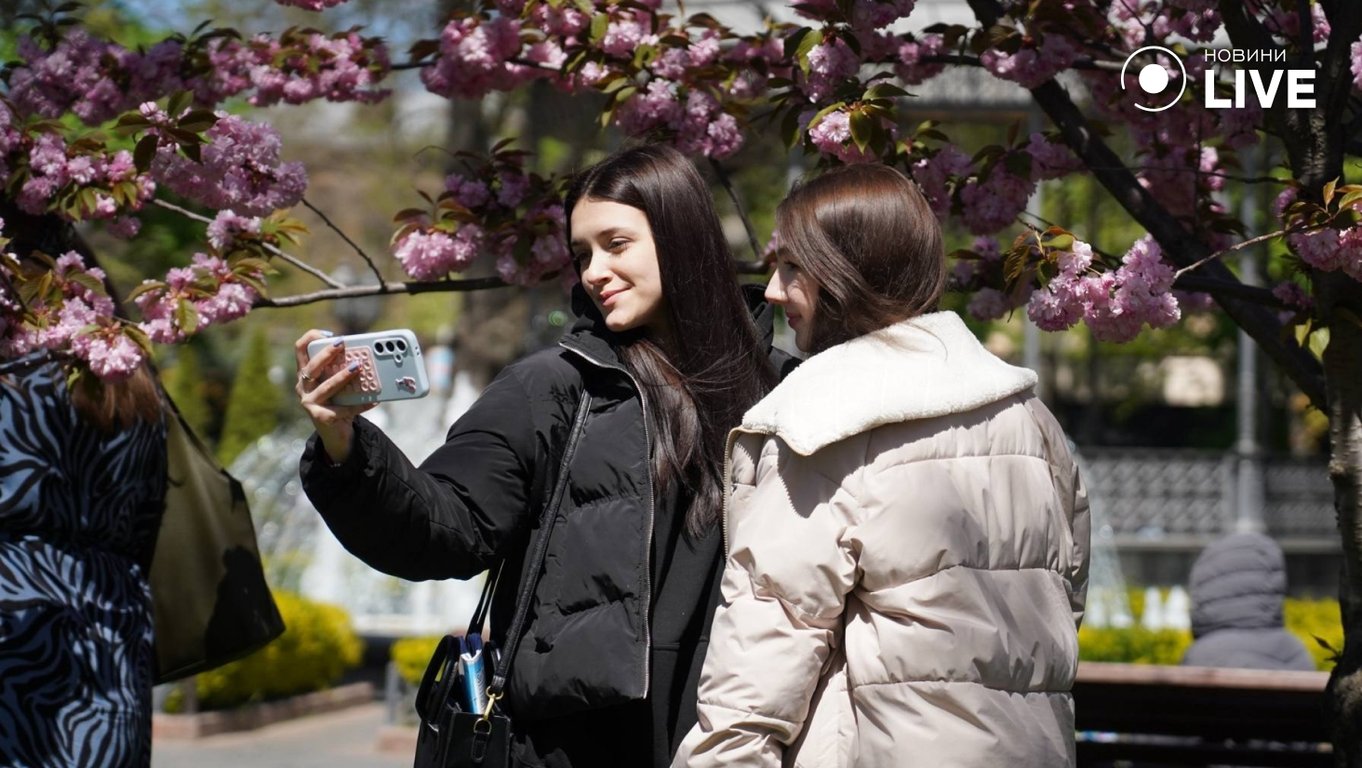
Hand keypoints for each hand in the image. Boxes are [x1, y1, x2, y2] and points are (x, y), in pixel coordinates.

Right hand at [294, 329, 376, 463]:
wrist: (334, 432)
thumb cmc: (336, 401)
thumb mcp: (334, 382)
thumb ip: (340, 368)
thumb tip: (362, 354)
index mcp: (305, 373)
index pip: (300, 349)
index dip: (311, 337)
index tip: (329, 334)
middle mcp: (303, 386)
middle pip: (312, 366)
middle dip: (327, 353)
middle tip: (342, 344)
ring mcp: (309, 402)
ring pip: (326, 387)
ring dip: (342, 376)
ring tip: (357, 368)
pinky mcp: (320, 417)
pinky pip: (343, 409)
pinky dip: (360, 404)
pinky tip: (373, 400)